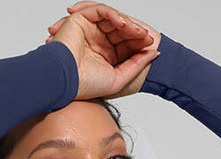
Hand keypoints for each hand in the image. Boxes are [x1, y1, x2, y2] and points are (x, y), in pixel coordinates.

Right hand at [45, 3, 160, 99]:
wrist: (66, 82)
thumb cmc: (86, 85)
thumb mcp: (119, 78)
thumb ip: (136, 65)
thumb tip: (154, 53)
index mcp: (103, 57)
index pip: (124, 44)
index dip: (138, 43)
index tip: (150, 46)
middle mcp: (96, 42)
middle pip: (120, 31)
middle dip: (134, 33)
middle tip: (146, 38)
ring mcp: (88, 31)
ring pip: (111, 20)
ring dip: (126, 23)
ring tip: (136, 31)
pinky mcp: (80, 20)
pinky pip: (100, 11)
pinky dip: (112, 14)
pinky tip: (122, 23)